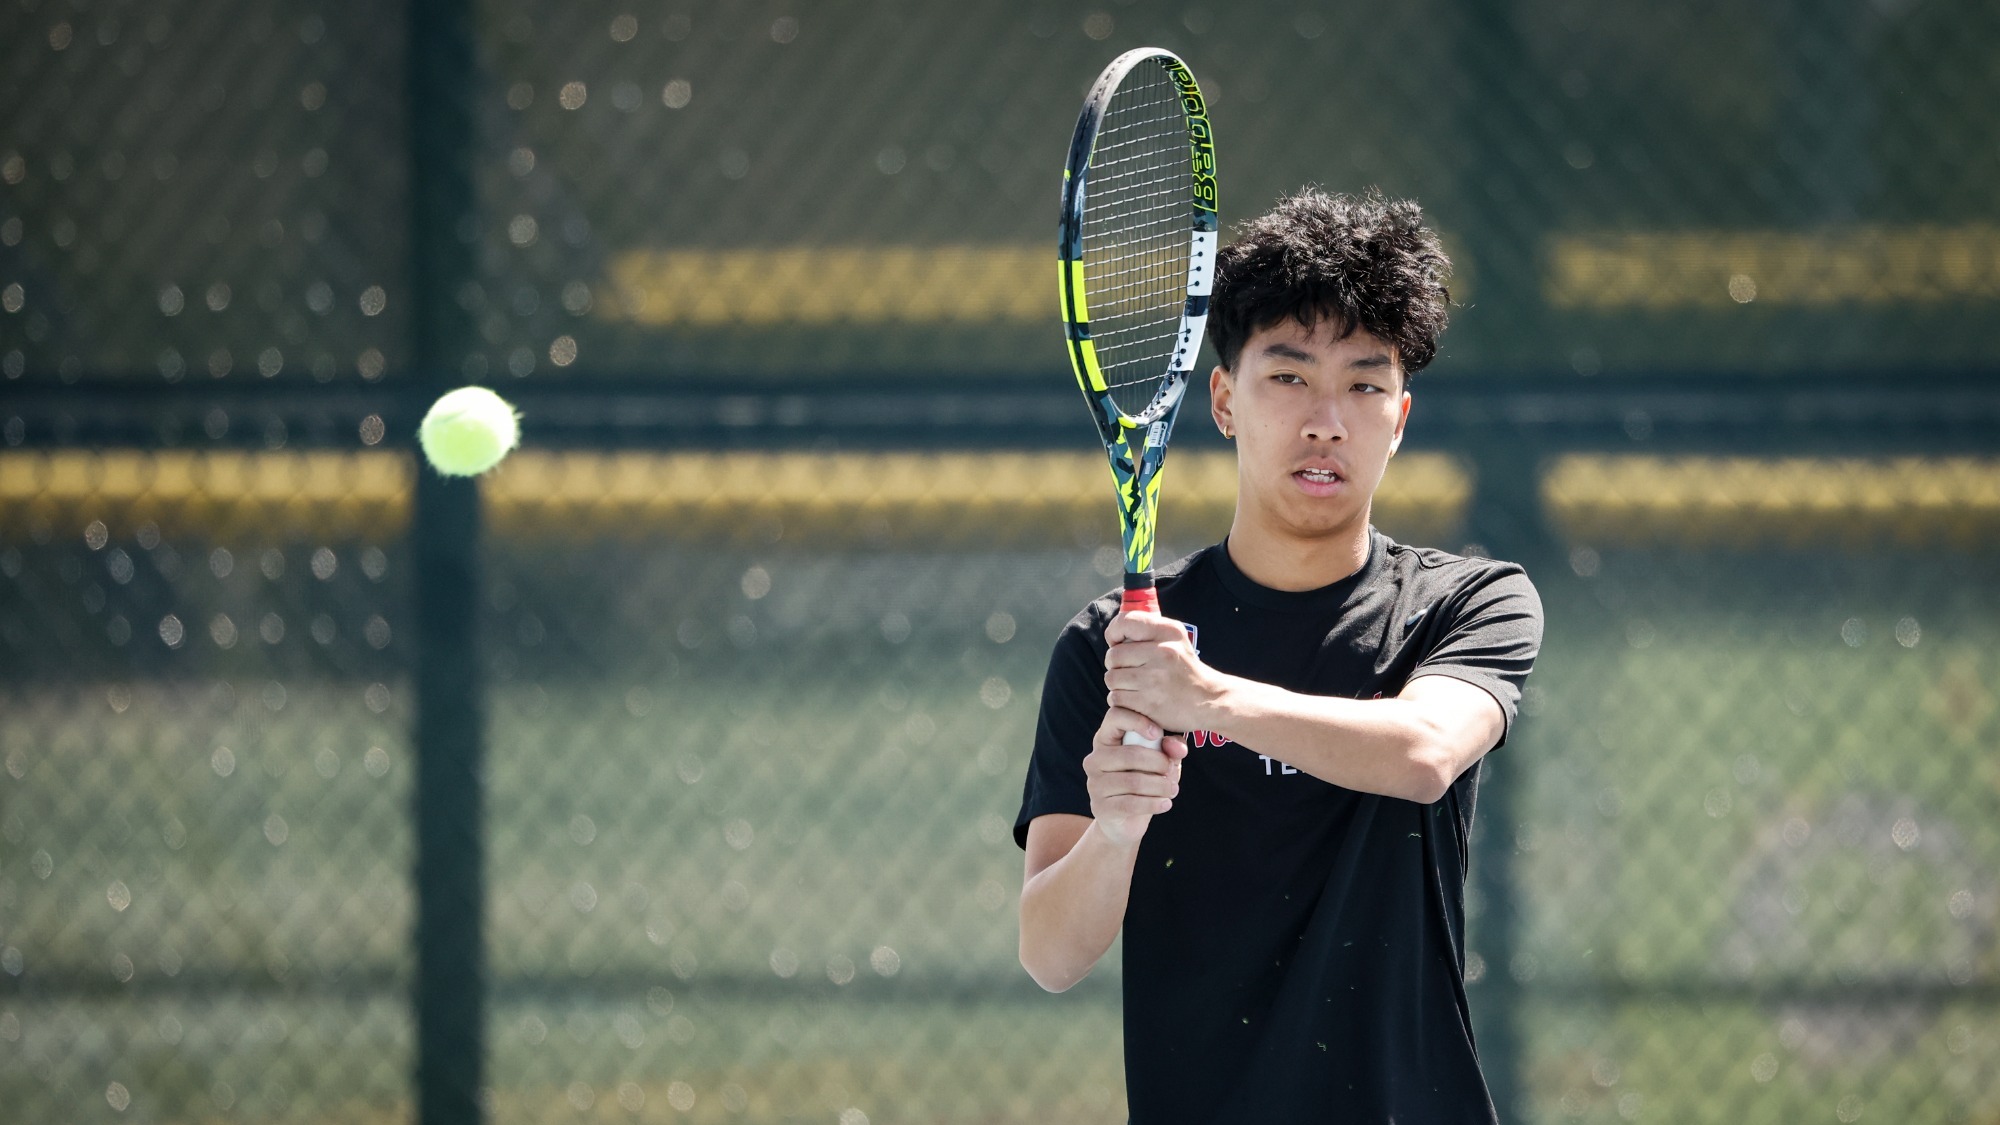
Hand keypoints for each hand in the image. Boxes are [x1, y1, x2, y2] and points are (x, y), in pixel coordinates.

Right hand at [1084, 706, 1187, 846]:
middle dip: (1159, 763)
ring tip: (1173, 789)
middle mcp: (1095, 759)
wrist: (1126, 820)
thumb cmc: (1144, 780)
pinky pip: (1131, 804)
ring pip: (1134, 781)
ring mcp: (1095, 784)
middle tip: (1172, 771)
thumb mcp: (1161, 760)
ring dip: (1160, 786)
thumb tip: (1177, 747)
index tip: (1158, 733)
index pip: (1115, 716)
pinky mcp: (1100, 807)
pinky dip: (1154, 804)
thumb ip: (1171, 748)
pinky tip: (1166, 804)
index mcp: (1106, 739)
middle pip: (1131, 754)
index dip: (1138, 720)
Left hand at [1104, 611, 1225, 733]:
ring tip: (1133, 686)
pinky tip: (1135, 700)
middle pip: (1113, 655)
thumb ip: (1148, 630)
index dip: (1113, 633)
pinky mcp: (1149, 703)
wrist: (1209, 700)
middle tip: (1129, 670)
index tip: (1118, 643)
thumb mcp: (1175, 639)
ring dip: (1117, 684)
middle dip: (1116, 664)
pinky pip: (1116, 698)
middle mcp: (1162, 652)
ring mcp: (1155, 679)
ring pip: (1111, 678)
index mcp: (1168, 632)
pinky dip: (1121, 700)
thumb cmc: (1184, 669)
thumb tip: (1114, 632)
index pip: (1124, 622)